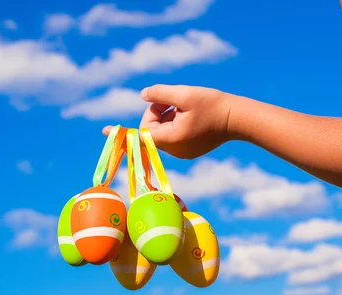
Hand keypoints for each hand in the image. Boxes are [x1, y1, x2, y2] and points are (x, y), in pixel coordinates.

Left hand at [102, 85, 232, 158]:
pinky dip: (176, 123)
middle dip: (157, 112)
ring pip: (162, 132)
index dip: (123, 131)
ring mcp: (182, 152)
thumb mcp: (184, 94)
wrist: (238, 119)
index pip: (141, 134)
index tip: (104, 130)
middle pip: (152, 129)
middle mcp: (175, 150)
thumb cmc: (213, 105)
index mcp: (171, 138)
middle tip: (173, 99)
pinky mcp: (189, 150)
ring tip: (186, 106)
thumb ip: (159, 94)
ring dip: (167, 116)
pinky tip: (191, 114)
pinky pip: (172, 136)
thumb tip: (143, 95)